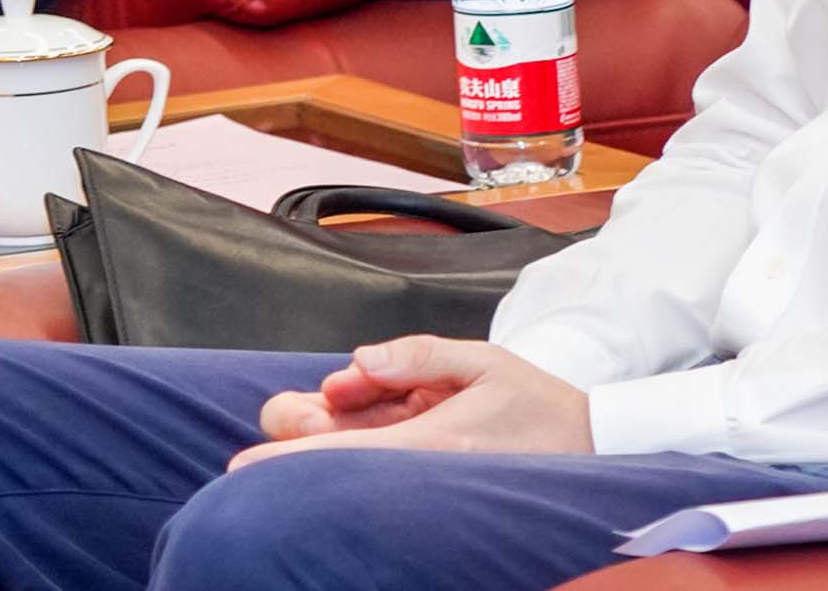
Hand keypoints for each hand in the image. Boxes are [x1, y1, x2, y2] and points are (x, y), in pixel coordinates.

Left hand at [229, 338, 592, 468]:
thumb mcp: (487, 362)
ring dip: (339, 416)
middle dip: (307, 420)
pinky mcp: (423, 472)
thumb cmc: (540, 408)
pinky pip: (373, 450)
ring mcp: (418, 473)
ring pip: (346, 449)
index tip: (239, 470)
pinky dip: (365, 420)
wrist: (588, 448)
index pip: (341, 453)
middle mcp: (417, 466)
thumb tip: (358, 359)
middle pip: (331, 451)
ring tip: (371, 386)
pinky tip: (388, 398)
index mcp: (432, 441)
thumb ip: (421, 355)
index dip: (286, 461)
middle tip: (334, 391)